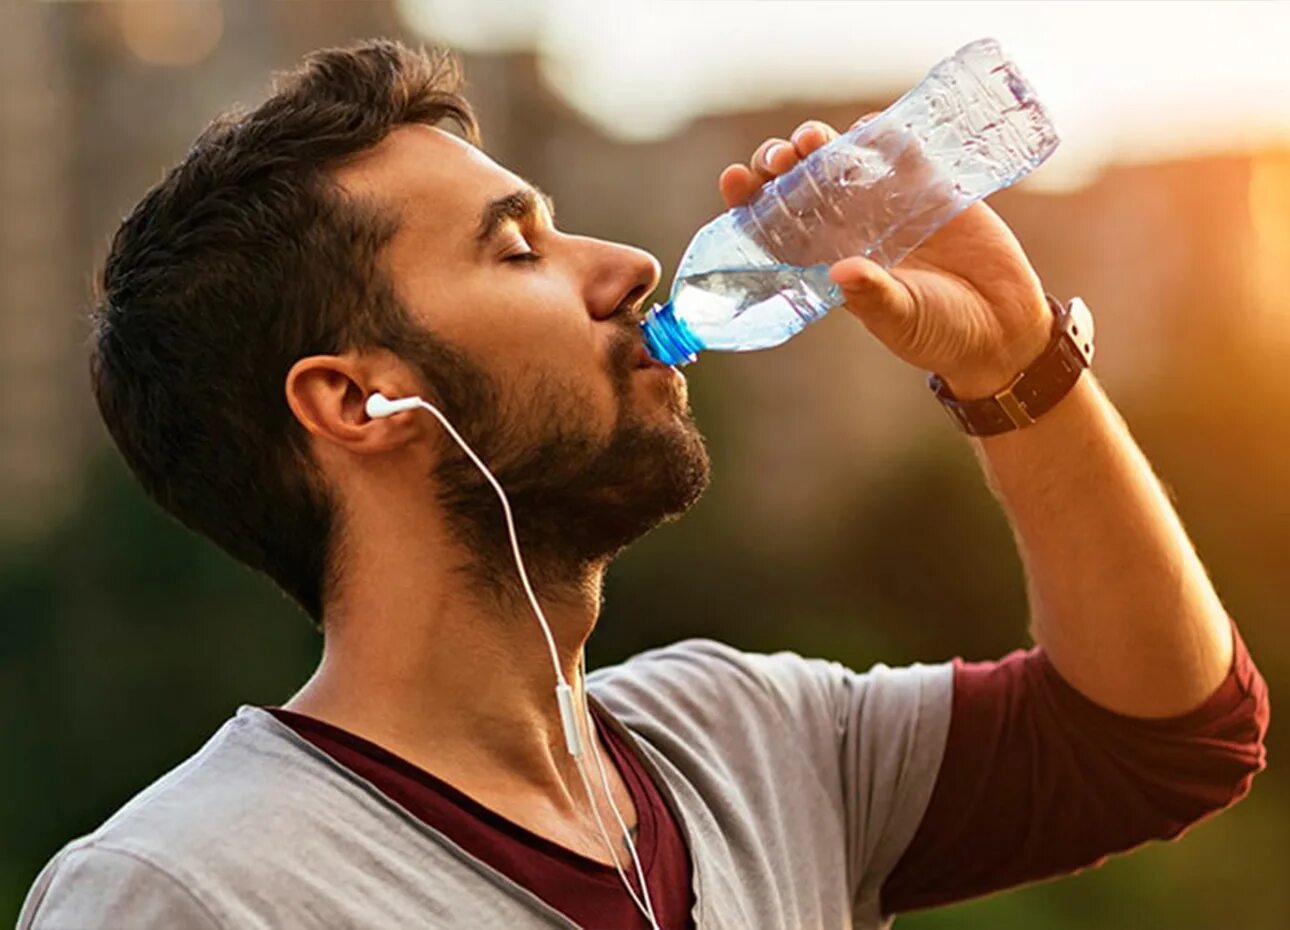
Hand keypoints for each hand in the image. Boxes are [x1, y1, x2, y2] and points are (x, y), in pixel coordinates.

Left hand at [719, 119, 1052, 398]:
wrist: (1002, 326)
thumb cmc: (940, 333)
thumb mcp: (903, 319)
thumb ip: (874, 297)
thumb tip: (843, 272)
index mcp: (826, 263)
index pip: (774, 226)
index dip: (749, 201)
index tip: (734, 180)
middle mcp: (848, 228)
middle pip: (799, 184)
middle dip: (781, 164)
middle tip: (781, 159)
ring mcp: (885, 204)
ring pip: (840, 160)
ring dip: (821, 143)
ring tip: (812, 139)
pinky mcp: (928, 187)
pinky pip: (897, 150)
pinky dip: (879, 136)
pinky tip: (866, 130)